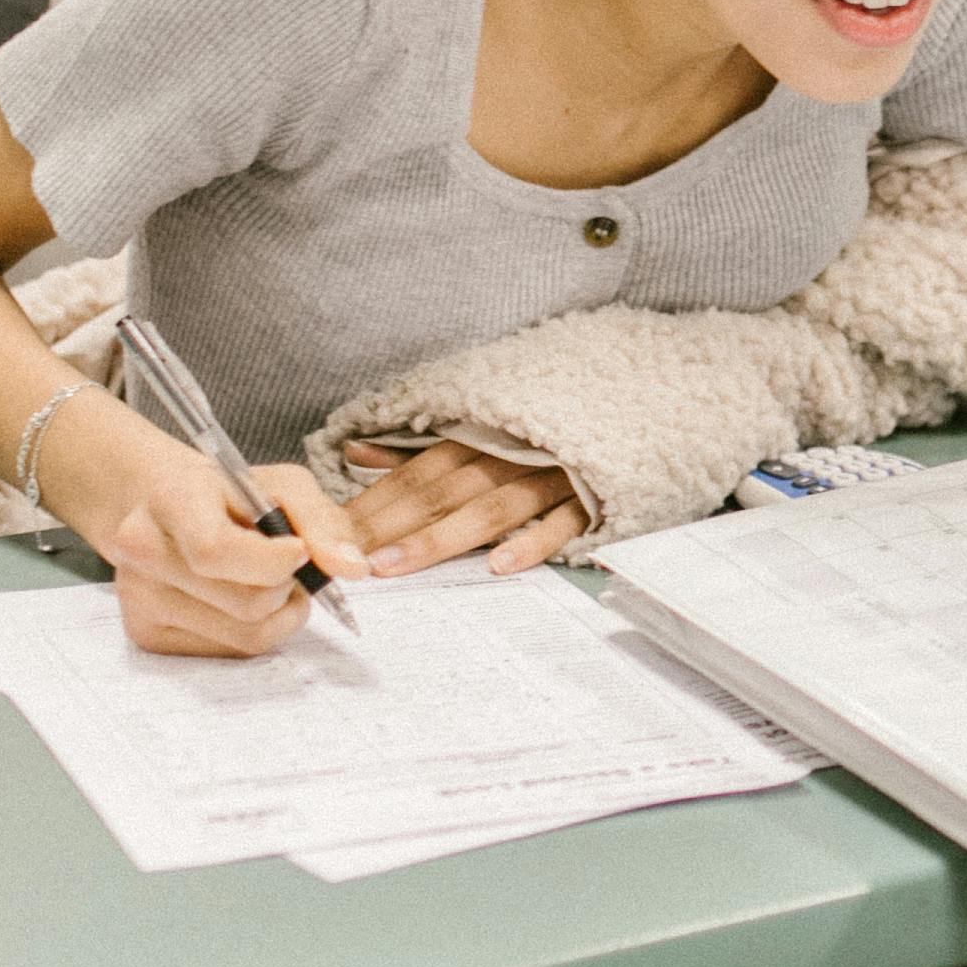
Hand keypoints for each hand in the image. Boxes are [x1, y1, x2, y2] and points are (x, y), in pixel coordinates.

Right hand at [82, 423, 369, 656]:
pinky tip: (239, 600)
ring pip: (246, 637)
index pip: (217, 552)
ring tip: (267, 582)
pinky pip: (230, 654)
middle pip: (246, 603)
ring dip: (279, 614)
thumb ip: (321, 520)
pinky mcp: (146, 636)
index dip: (274, 562)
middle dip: (287, 587)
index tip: (299, 551)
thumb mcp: (280, 485)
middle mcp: (141, 551)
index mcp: (170, 499)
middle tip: (289, 565)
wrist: (158, 508)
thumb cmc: (227, 494)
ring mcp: (138, 599)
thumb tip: (352, 569)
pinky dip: (254, 631)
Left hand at [339, 439, 585, 576]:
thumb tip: (356, 453)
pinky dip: (532, 542)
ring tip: (395, 567)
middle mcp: (508, 452)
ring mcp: (550, 474)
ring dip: (439, 539)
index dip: (372, 504)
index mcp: (477, 435)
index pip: (414, 473)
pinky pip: (561, 523)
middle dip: (389, 528)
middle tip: (348, 561)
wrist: (633, 399)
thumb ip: (417, 447)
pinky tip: (500, 565)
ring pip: (488, 508)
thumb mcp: (479, 425)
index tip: (333, 535)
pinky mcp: (591, 494)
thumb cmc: (544, 425)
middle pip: (440, 492)